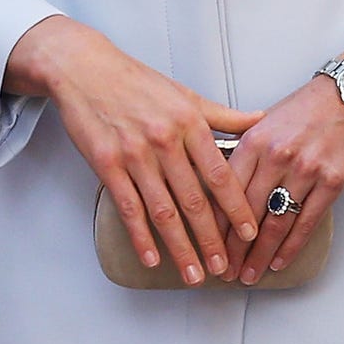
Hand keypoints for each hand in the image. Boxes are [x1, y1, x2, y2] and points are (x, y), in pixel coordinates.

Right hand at [5, 16, 262, 285]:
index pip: (220, 173)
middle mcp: (164, 139)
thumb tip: (259, 120)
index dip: (236, 207)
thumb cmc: (136, 81)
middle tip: (225, 268)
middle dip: (212, 239)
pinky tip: (153, 258)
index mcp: (188, 121)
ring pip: (163, 211)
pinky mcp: (107, 164)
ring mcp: (134, 154)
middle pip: (194, 200)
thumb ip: (221, 114)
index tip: (249, 232)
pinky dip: (142, 237)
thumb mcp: (183, 93)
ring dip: (181, 248)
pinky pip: (129, 208)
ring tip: (195, 274)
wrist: (85, 69)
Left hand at [221, 76, 343, 284]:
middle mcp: (278, 155)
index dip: (216, 223)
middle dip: (235, 248)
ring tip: (249, 274)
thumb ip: (242, 149)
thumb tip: (217, 181)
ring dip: (261, 255)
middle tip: (225, 270)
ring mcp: (306, 170)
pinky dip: (291, 247)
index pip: (228, 190)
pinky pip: (306, 223)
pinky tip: (279, 261)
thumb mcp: (264, 120)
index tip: (209, 244)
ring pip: (276, 223)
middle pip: (249, 212)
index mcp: (256, 139)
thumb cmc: (305, 108)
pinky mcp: (332, 182)